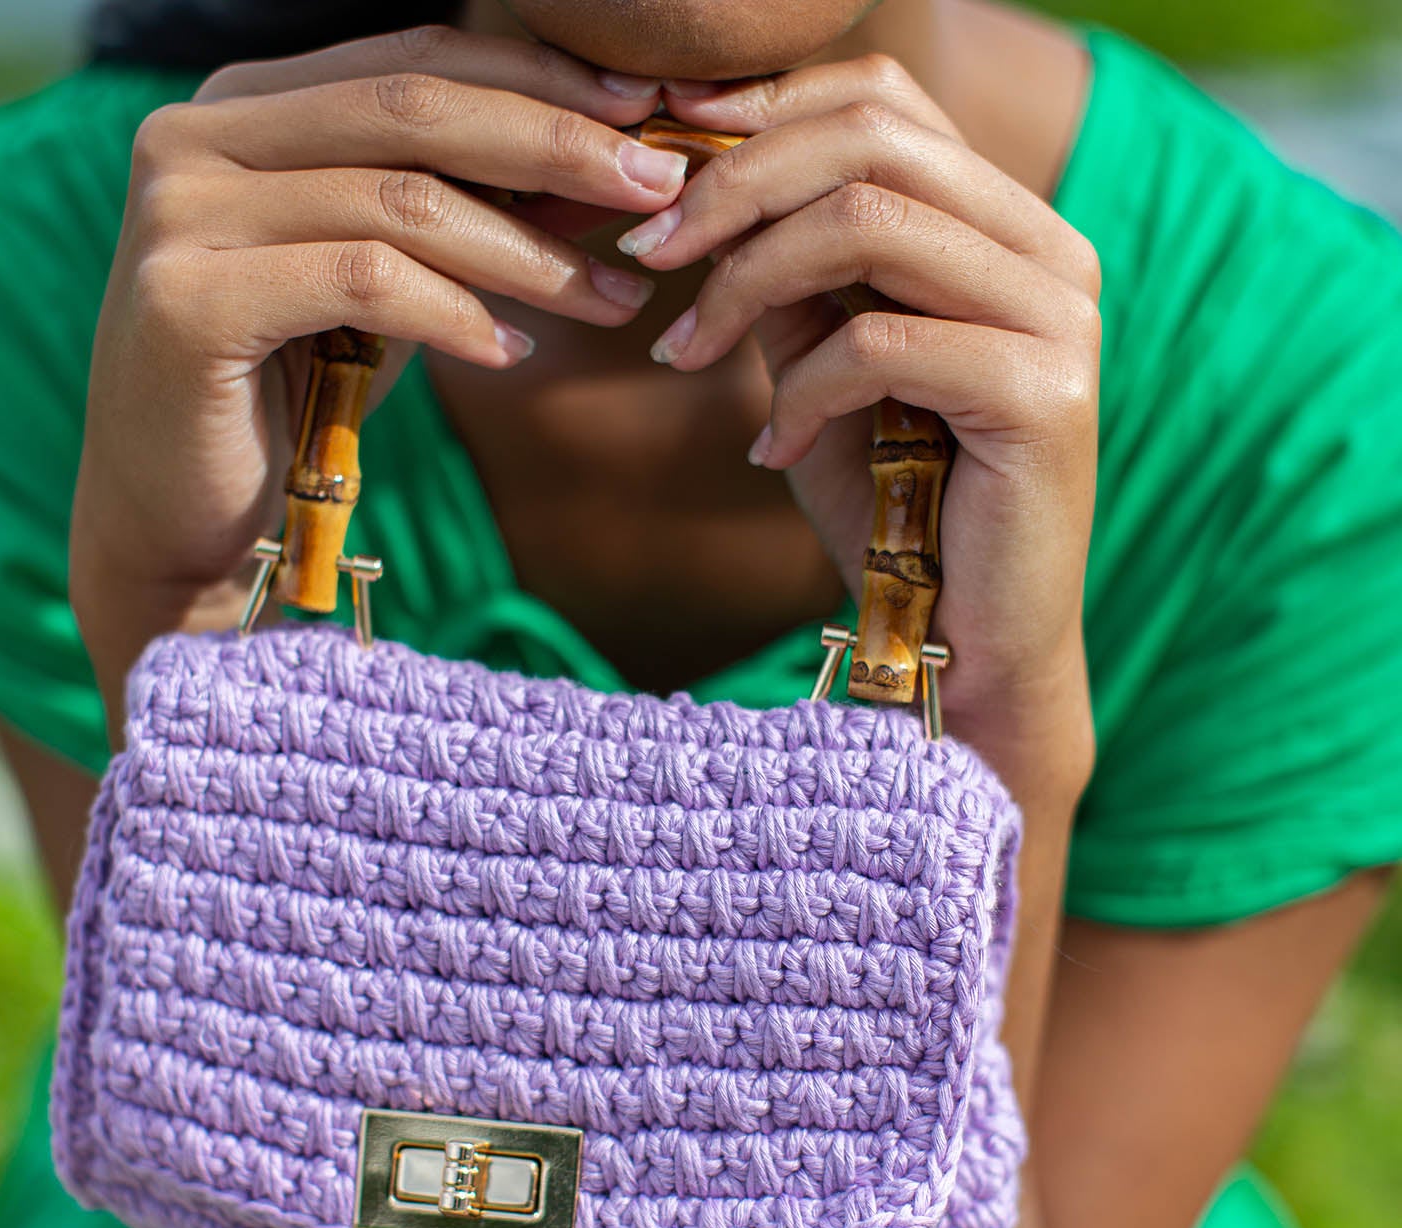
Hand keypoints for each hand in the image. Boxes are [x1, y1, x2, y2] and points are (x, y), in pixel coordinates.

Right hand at [68, 24, 684, 625]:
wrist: (180, 511)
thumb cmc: (294, 391)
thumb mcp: (391, 288)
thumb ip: (464, 221)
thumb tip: (600, 177)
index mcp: (248, 108)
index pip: (413, 62)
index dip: (538, 80)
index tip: (646, 114)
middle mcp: (200, 135)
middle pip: (413, 110)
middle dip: (556, 145)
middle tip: (659, 189)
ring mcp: (183, 212)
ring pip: (401, 202)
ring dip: (530, 256)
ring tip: (617, 301)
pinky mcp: (188, 301)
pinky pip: (364, 284)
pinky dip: (457, 317)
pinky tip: (515, 352)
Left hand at [616, 57, 1101, 727]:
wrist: (966, 645)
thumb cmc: (893, 512)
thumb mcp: (824, 374)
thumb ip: (793, 283)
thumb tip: (704, 197)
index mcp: (1004, 226)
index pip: (883, 103)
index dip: (761, 114)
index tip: (662, 168)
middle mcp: (1049, 249)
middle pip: (871, 141)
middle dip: (733, 188)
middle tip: (649, 254)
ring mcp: (1058, 315)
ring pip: (869, 225)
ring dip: (745, 285)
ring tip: (683, 352)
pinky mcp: (1045, 392)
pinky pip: (880, 345)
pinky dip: (799, 392)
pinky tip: (769, 451)